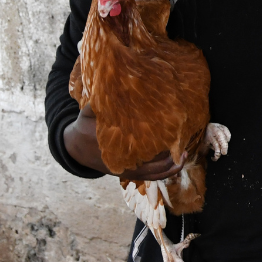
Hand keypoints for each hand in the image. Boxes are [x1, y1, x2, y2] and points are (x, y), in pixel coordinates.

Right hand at [63, 104, 184, 179]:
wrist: (77, 148)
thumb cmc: (85, 126)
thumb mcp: (88, 112)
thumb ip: (98, 102)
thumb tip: (111, 84)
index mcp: (112, 144)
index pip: (136, 142)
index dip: (154, 136)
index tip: (167, 126)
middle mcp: (122, 160)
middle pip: (150, 158)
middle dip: (167, 148)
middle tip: (181, 135)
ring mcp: (128, 170)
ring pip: (154, 170)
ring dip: (171, 162)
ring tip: (184, 150)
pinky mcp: (131, 173)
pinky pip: (153, 176)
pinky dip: (167, 171)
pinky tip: (179, 160)